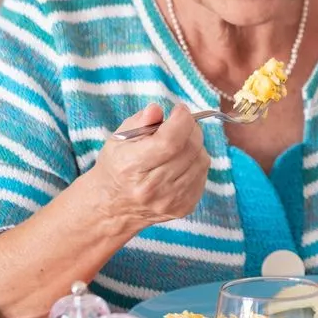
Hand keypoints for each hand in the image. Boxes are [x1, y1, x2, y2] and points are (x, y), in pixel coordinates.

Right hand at [89, 104, 209, 233]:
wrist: (114, 208)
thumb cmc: (117, 167)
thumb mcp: (119, 140)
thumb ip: (140, 122)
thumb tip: (157, 109)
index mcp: (131, 167)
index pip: (169, 141)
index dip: (181, 121)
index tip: (179, 110)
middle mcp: (152, 188)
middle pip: (190, 149)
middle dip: (191, 129)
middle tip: (182, 123)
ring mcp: (170, 200)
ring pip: (201, 161)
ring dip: (196, 146)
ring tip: (180, 143)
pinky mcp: (184, 208)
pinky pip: (203, 175)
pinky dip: (197, 162)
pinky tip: (182, 161)